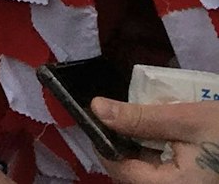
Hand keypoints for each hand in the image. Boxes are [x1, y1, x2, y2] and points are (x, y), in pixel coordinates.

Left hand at [96, 97, 218, 182]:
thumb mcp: (187, 120)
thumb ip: (140, 118)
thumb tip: (98, 109)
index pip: (120, 171)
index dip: (105, 145)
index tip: (101, 119)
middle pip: (133, 177)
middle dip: (124, 149)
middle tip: (122, 119)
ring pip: (148, 178)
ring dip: (141, 155)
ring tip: (143, 127)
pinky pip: (165, 178)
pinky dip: (158, 161)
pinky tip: (163, 141)